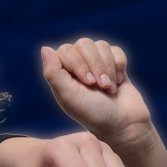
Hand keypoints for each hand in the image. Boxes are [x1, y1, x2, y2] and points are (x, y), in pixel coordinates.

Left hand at [41, 38, 154, 153]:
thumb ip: (53, 72)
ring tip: (108, 88)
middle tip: (100, 86)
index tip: (88, 83)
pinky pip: (116, 50)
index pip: (66, 50)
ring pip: (100, 45)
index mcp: (61, 71)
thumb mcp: (68, 95)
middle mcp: (77, 63)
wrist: (122, 122)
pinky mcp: (113, 62)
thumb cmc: (92, 112)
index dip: (78, 64)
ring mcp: (95, 61)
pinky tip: (118, 82)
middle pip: (84, 43)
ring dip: (108, 68)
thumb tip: (45, 48)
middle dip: (95, 66)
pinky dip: (119, 66)